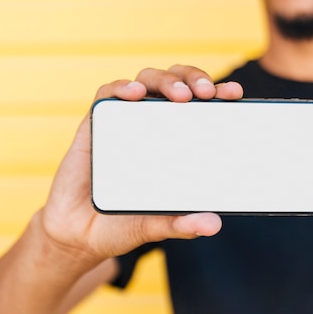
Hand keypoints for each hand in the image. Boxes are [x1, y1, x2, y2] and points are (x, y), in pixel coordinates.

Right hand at [40, 65, 243, 265]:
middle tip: (207, 93)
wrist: (77, 234)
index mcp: (176, 142)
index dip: (219, 93)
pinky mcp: (96, 124)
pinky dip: (122, 88)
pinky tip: (134, 93)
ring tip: (180, 95)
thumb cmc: (122, 224)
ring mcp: (125, 122)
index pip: (201, 107)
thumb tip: (213, 224)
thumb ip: (180, 224)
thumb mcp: (155, 225)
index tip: (234, 93)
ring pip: (148, 80)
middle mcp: (153, 125)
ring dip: (166, 80)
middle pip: (177, 84)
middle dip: (195, 79)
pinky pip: (108, 95)